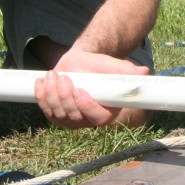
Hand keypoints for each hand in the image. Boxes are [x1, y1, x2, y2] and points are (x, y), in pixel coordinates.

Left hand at [34, 50, 149, 128]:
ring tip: (53, 74)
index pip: (97, 118)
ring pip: (57, 114)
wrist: (84, 64)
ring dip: (51, 95)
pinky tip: (42, 82)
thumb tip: (143, 72)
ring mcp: (70, 119)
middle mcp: (88, 120)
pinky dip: (42, 96)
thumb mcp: (115, 66)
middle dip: (64, 97)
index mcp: (107, 112)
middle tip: (64, 77)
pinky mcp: (56, 114)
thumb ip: (127, 70)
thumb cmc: (102, 67)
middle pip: (73, 117)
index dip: (86, 107)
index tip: (79, 91)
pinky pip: (46, 110)